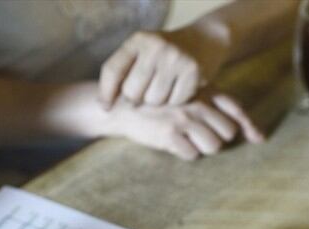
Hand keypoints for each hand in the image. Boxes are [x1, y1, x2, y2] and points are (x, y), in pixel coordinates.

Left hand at [99, 27, 227, 108]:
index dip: (106, 93)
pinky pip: (175, 101)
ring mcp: (175, 58)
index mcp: (138, 40)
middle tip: (145, 95)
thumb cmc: (165, 54)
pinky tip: (179, 90)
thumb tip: (104, 106)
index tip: (105, 108)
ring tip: (164, 90)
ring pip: (154, 100)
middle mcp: (156, 46)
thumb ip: (123, 72)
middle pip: (132, 91)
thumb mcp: (142, 53)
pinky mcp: (193, 71)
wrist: (204, 40)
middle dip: (136, 100)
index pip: (112, 71)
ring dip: (157, 102)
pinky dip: (176, 101)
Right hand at [106, 90, 263, 159]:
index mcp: (203, 91)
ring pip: (213, 146)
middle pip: (227, 132)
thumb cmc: (164, 104)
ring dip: (202, 147)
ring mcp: (183, 118)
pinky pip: (191, 154)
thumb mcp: (191, 96)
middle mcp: (196, 103)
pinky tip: (173, 143)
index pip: (235, 110)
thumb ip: (220, 109)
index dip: (249, 126)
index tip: (258, 139)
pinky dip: (184, 153)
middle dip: (217, 137)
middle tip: (199, 134)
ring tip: (186, 139)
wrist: (126, 106)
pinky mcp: (169, 134)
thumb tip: (259, 137)